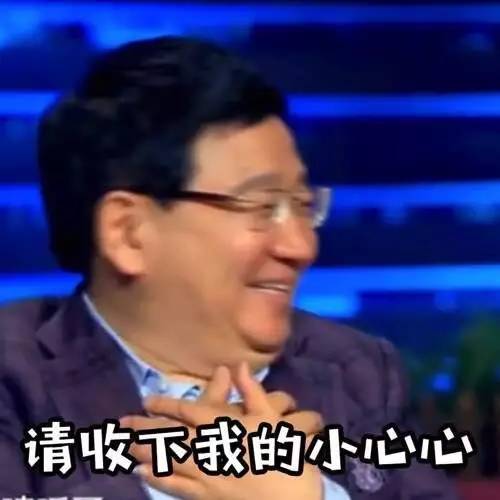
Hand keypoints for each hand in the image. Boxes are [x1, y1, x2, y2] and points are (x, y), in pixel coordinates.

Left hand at [122, 363, 322, 499]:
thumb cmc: (285, 458)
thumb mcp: (273, 420)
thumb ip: (253, 393)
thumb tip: (238, 365)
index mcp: (226, 428)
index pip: (190, 413)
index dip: (167, 406)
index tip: (146, 401)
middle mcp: (210, 450)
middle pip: (172, 436)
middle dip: (146, 429)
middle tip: (121, 424)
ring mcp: (206, 476)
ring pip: (170, 460)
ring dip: (145, 451)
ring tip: (123, 444)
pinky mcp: (206, 498)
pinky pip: (177, 487)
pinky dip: (158, 480)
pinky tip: (142, 474)